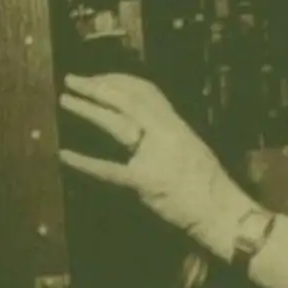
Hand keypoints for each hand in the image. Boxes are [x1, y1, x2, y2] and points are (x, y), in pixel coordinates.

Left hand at [59, 72, 256, 260]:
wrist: (222, 210)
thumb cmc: (208, 184)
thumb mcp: (190, 148)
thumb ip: (166, 136)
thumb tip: (143, 129)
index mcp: (177, 125)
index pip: (147, 91)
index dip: (120, 80)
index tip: (98, 76)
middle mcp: (167, 133)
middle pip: (128, 101)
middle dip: (99, 87)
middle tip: (72, 80)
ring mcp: (155, 156)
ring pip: (118, 124)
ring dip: (89, 110)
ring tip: (66, 101)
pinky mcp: (145, 182)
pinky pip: (110, 170)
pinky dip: (86, 162)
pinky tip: (65, 155)